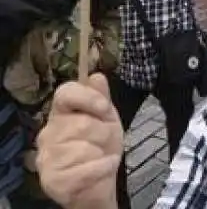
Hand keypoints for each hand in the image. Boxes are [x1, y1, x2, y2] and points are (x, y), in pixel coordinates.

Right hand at [36, 74, 122, 208]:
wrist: (98, 183)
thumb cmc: (100, 148)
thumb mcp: (106, 120)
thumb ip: (101, 99)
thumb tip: (96, 76)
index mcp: (61, 114)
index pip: (65, 93)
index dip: (87, 97)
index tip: (104, 108)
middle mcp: (48, 133)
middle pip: (81, 123)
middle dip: (103, 133)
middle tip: (103, 142)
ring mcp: (46, 158)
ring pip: (83, 148)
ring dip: (102, 153)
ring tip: (98, 157)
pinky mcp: (52, 181)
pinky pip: (86, 170)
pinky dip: (103, 168)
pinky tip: (104, 168)